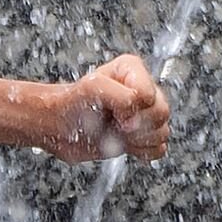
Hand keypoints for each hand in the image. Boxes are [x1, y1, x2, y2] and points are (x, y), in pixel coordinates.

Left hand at [32, 53, 171, 162]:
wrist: (59, 128)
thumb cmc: (72, 103)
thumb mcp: (94, 87)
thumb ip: (122, 97)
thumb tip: (136, 118)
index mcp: (132, 70)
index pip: (149, 95)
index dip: (131, 108)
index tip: (112, 110)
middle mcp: (142, 89)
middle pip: (161, 113)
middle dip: (136, 124)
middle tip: (114, 122)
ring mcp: (144, 113)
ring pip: (162, 132)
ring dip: (136, 138)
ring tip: (115, 131)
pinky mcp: (143, 136)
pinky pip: (158, 149)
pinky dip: (141, 151)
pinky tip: (124, 143)